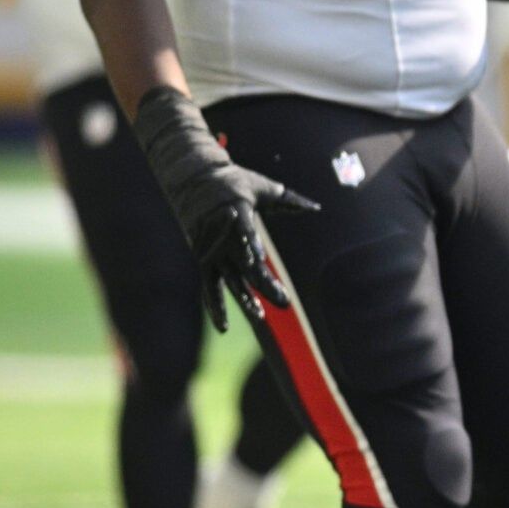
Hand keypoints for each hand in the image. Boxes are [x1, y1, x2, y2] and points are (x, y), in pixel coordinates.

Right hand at [132, 87, 319, 332]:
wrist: (192, 180)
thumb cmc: (233, 181)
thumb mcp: (262, 186)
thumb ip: (288, 200)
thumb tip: (316, 207)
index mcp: (235, 212)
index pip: (243, 229)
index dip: (250, 242)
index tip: (258, 257)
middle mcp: (221, 236)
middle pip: (243, 263)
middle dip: (264, 283)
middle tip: (285, 302)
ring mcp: (211, 250)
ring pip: (228, 279)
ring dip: (243, 299)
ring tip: (260, 316)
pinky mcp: (204, 260)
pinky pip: (209, 286)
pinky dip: (216, 306)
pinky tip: (224, 327)